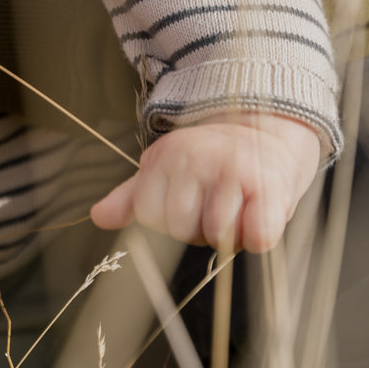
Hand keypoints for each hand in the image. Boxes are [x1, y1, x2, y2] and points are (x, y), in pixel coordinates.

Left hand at [90, 113, 322, 253]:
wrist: (265, 132)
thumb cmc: (208, 162)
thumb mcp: (164, 170)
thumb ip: (133, 197)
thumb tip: (98, 216)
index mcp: (166, 154)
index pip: (148, 214)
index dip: (166, 218)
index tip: (185, 200)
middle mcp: (196, 157)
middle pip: (181, 227)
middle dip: (196, 226)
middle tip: (213, 203)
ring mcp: (233, 169)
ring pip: (216, 232)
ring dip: (227, 231)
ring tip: (236, 205)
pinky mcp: (270, 186)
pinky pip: (257, 233)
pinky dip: (256, 235)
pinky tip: (256, 217)